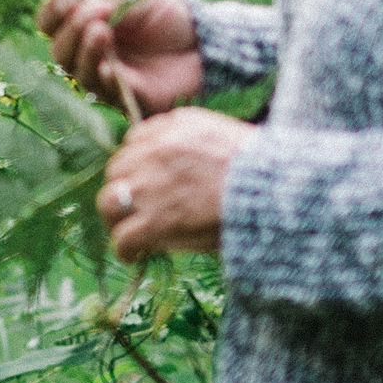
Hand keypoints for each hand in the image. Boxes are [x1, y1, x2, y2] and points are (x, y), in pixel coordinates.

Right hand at [40, 0, 205, 118]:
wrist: (209, 43)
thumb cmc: (173, 19)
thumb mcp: (140, 1)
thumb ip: (111, 6)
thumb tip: (84, 6)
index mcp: (89, 25)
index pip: (52, 22)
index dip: (53, 12)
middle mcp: (94, 53)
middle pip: (60, 50)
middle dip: (72, 30)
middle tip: (98, 16)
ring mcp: (108, 78)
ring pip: (78, 73)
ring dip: (85, 52)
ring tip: (102, 33)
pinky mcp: (128, 98)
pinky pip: (105, 93)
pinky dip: (103, 79)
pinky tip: (109, 68)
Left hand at [102, 108, 250, 260]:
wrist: (274, 194)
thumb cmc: (262, 171)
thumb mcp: (222, 135)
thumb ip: (193, 139)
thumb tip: (176, 163)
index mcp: (174, 126)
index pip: (134, 140)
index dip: (138, 163)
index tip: (147, 180)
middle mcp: (154, 151)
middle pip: (117, 169)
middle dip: (124, 188)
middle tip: (136, 208)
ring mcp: (150, 187)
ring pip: (108, 201)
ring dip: (115, 217)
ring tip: (127, 231)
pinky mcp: (154, 222)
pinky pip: (123, 238)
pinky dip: (125, 249)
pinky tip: (133, 256)